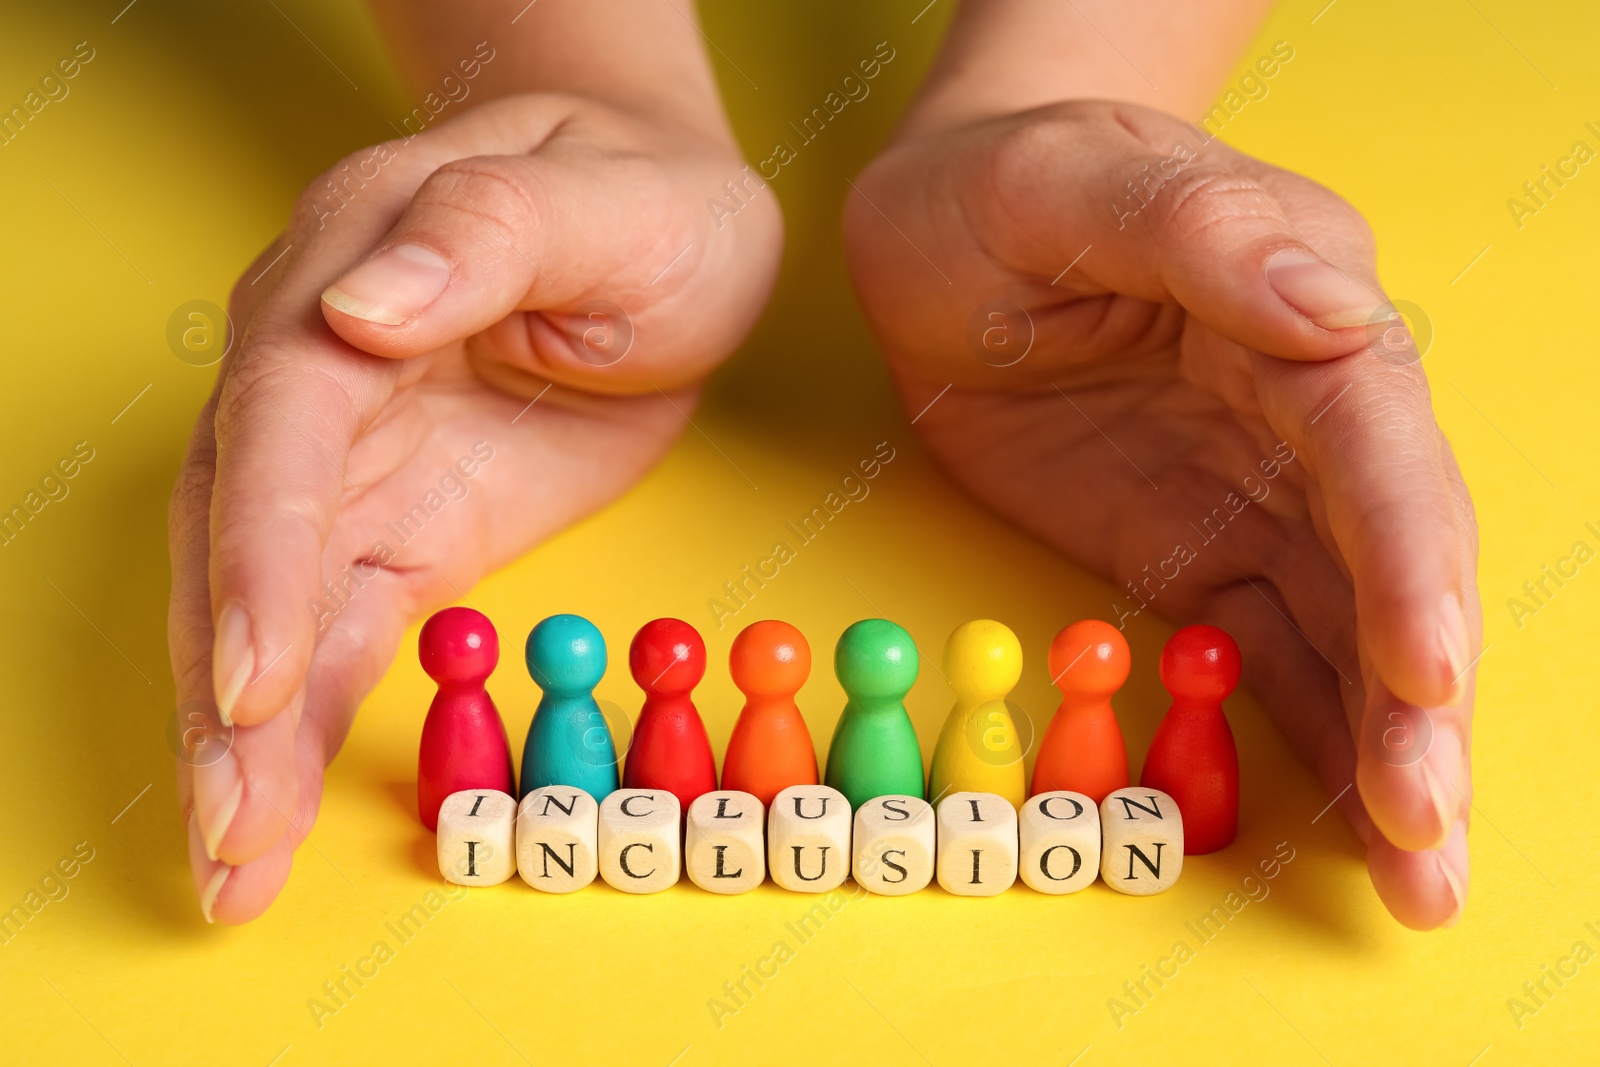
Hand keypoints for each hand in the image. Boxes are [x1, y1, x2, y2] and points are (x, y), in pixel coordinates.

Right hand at [171, 92, 780, 921]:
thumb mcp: (600, 200)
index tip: (258, 672)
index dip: (262, 549)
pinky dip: (307, 723)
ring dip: (246, 736)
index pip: (283, 419)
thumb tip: (361, 311)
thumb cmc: (641, 196)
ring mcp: (356, 460)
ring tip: (234, 863)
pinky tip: (276, 811)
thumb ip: (484, 240)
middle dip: (227, 686)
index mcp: (354, 269)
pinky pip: (339, 633)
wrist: (671, 225)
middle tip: (231, 828)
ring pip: (272, 604)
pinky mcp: (405, 527)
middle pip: (242, 533)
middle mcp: (321, 373)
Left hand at [844, 100, 1477, 928]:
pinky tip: (1349, 825)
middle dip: (1417, 701)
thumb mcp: (1072, 180)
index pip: (1377, 444)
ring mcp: (1256, 493)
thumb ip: (1198, 233)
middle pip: (1387, 563)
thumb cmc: (1006, 184)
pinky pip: (1267, 653)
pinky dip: (1312, 737)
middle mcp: (1307, 412)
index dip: (1409, 560)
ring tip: (1421, 877)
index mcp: (1297, 305)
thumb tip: (1334, 313)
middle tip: (1429, 836)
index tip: (1424, 670)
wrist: (941, 229)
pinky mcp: (1196, 552)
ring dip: (1386, 749)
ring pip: (1345, 629)